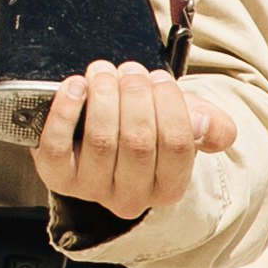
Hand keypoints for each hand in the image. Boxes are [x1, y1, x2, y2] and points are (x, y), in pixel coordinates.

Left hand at [34, 60, 238, 223]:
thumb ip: (211, 125)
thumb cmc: (150, 129)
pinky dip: (65, 112)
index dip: (171, 105)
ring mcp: (92, 189)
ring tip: (104, 72)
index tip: (160, 79)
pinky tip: (75, 86)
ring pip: (100, 141)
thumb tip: (203, 122)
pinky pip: (56, 147)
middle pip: (138, 142)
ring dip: (103, 96)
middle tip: (131, 70)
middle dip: (135, 95)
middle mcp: (132, 197)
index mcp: (169, 188)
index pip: (177, 145)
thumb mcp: (188, 124)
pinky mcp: (58, 176)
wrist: (105, 141)